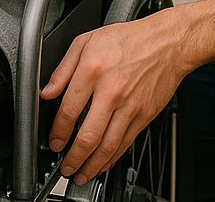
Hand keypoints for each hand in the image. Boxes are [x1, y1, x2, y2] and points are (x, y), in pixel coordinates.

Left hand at [40, 12, 184, 184]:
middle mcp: (111, 90)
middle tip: (64, 167)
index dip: (58, 131)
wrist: (166, 43)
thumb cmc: (127, 39)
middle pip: (88, 135)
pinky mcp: (143, 116)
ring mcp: (129, 106)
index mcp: (92, 69)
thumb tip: (47, 91)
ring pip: (107, 146)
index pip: (68, 109)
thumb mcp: (86, 41)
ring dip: (91, 165)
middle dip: (73, 157)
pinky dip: (111, 159)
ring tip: (80, 174)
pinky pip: (125, 143)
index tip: (54, 141)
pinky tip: (102, 164)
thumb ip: (63, 68)